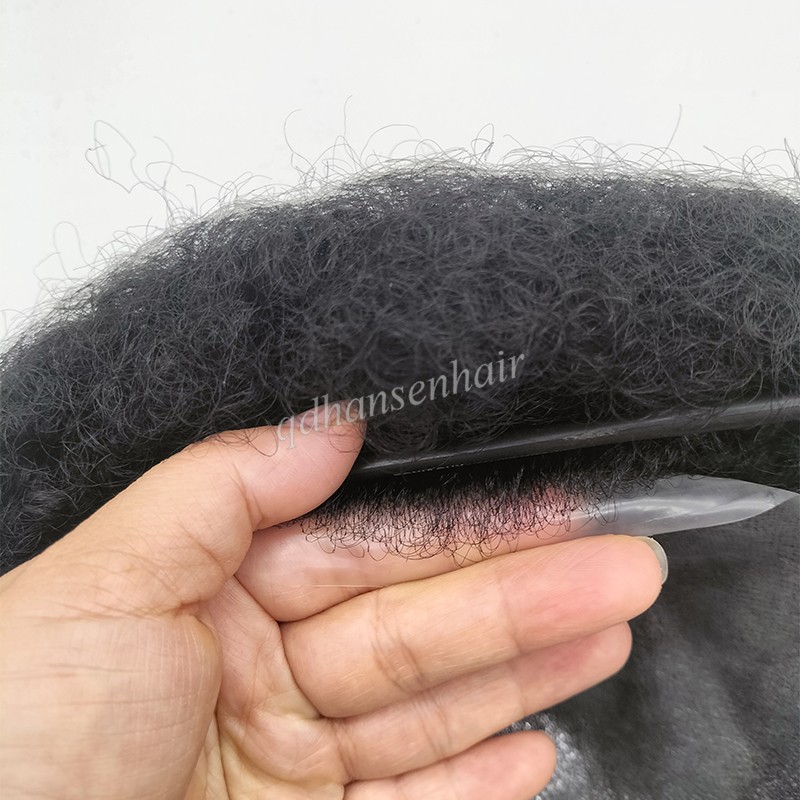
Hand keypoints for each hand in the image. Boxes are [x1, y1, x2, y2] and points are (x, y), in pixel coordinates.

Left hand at [0, 407, 664, 799]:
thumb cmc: (18, 732)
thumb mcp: (105, 579)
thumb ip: (223, 489)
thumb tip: (329, 426)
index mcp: (218, 600)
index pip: (367, 552)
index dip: (460, 530)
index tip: (544, 504)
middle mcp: (261, 676)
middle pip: (418, 627)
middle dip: (528, 592)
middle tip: (622, 563)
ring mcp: (291, 769)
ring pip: (434, 709)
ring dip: (529, 671)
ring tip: (610, 627)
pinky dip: (479, 778)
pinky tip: (537, 739)